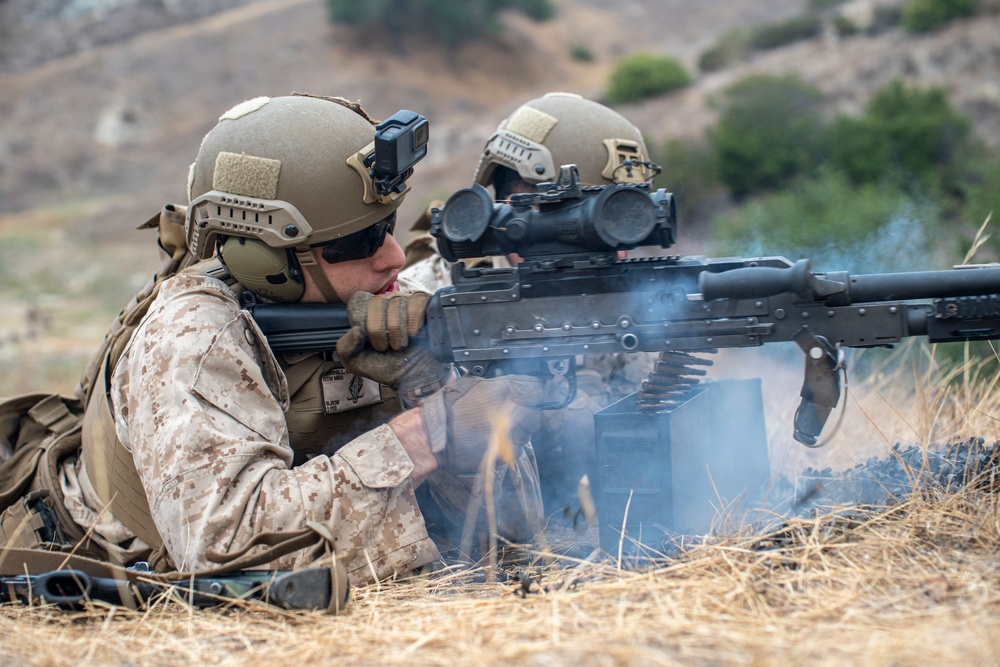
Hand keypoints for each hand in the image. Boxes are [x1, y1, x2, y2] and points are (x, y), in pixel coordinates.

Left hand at [336, 291, 450, 399]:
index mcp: (367, 312)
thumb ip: (345, 346)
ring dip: (397, 332)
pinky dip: (414, 323)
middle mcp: (386, 302)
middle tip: (384, 347)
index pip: (358, 299)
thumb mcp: (356, 362)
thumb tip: (356, 329)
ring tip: (400, 345)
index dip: (361, 320)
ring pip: (396, 303)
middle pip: (376, 302)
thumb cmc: (386, 366)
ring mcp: (406, 301)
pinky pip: (416, 303)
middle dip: (378, 331)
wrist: (413, 378)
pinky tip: (414, 336)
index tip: (366, 339)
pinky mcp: (426, 305)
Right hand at [420, 375, 546, 475]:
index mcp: (502, 390)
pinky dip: (509, 448)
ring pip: (527, 435)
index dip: (535, 394)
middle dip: (527, 417)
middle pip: (534, 415)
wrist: (432, 436)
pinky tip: (493, 443)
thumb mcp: (471, 385)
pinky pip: (516, 451)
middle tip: (513, 418)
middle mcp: (508, 411)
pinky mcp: (502, 454)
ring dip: (519, 433)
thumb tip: (512, 386)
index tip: (533, 397)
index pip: (535, 390)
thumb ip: (496, 385)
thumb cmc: (447, 409)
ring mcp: (507, 435)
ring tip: (499, 432)